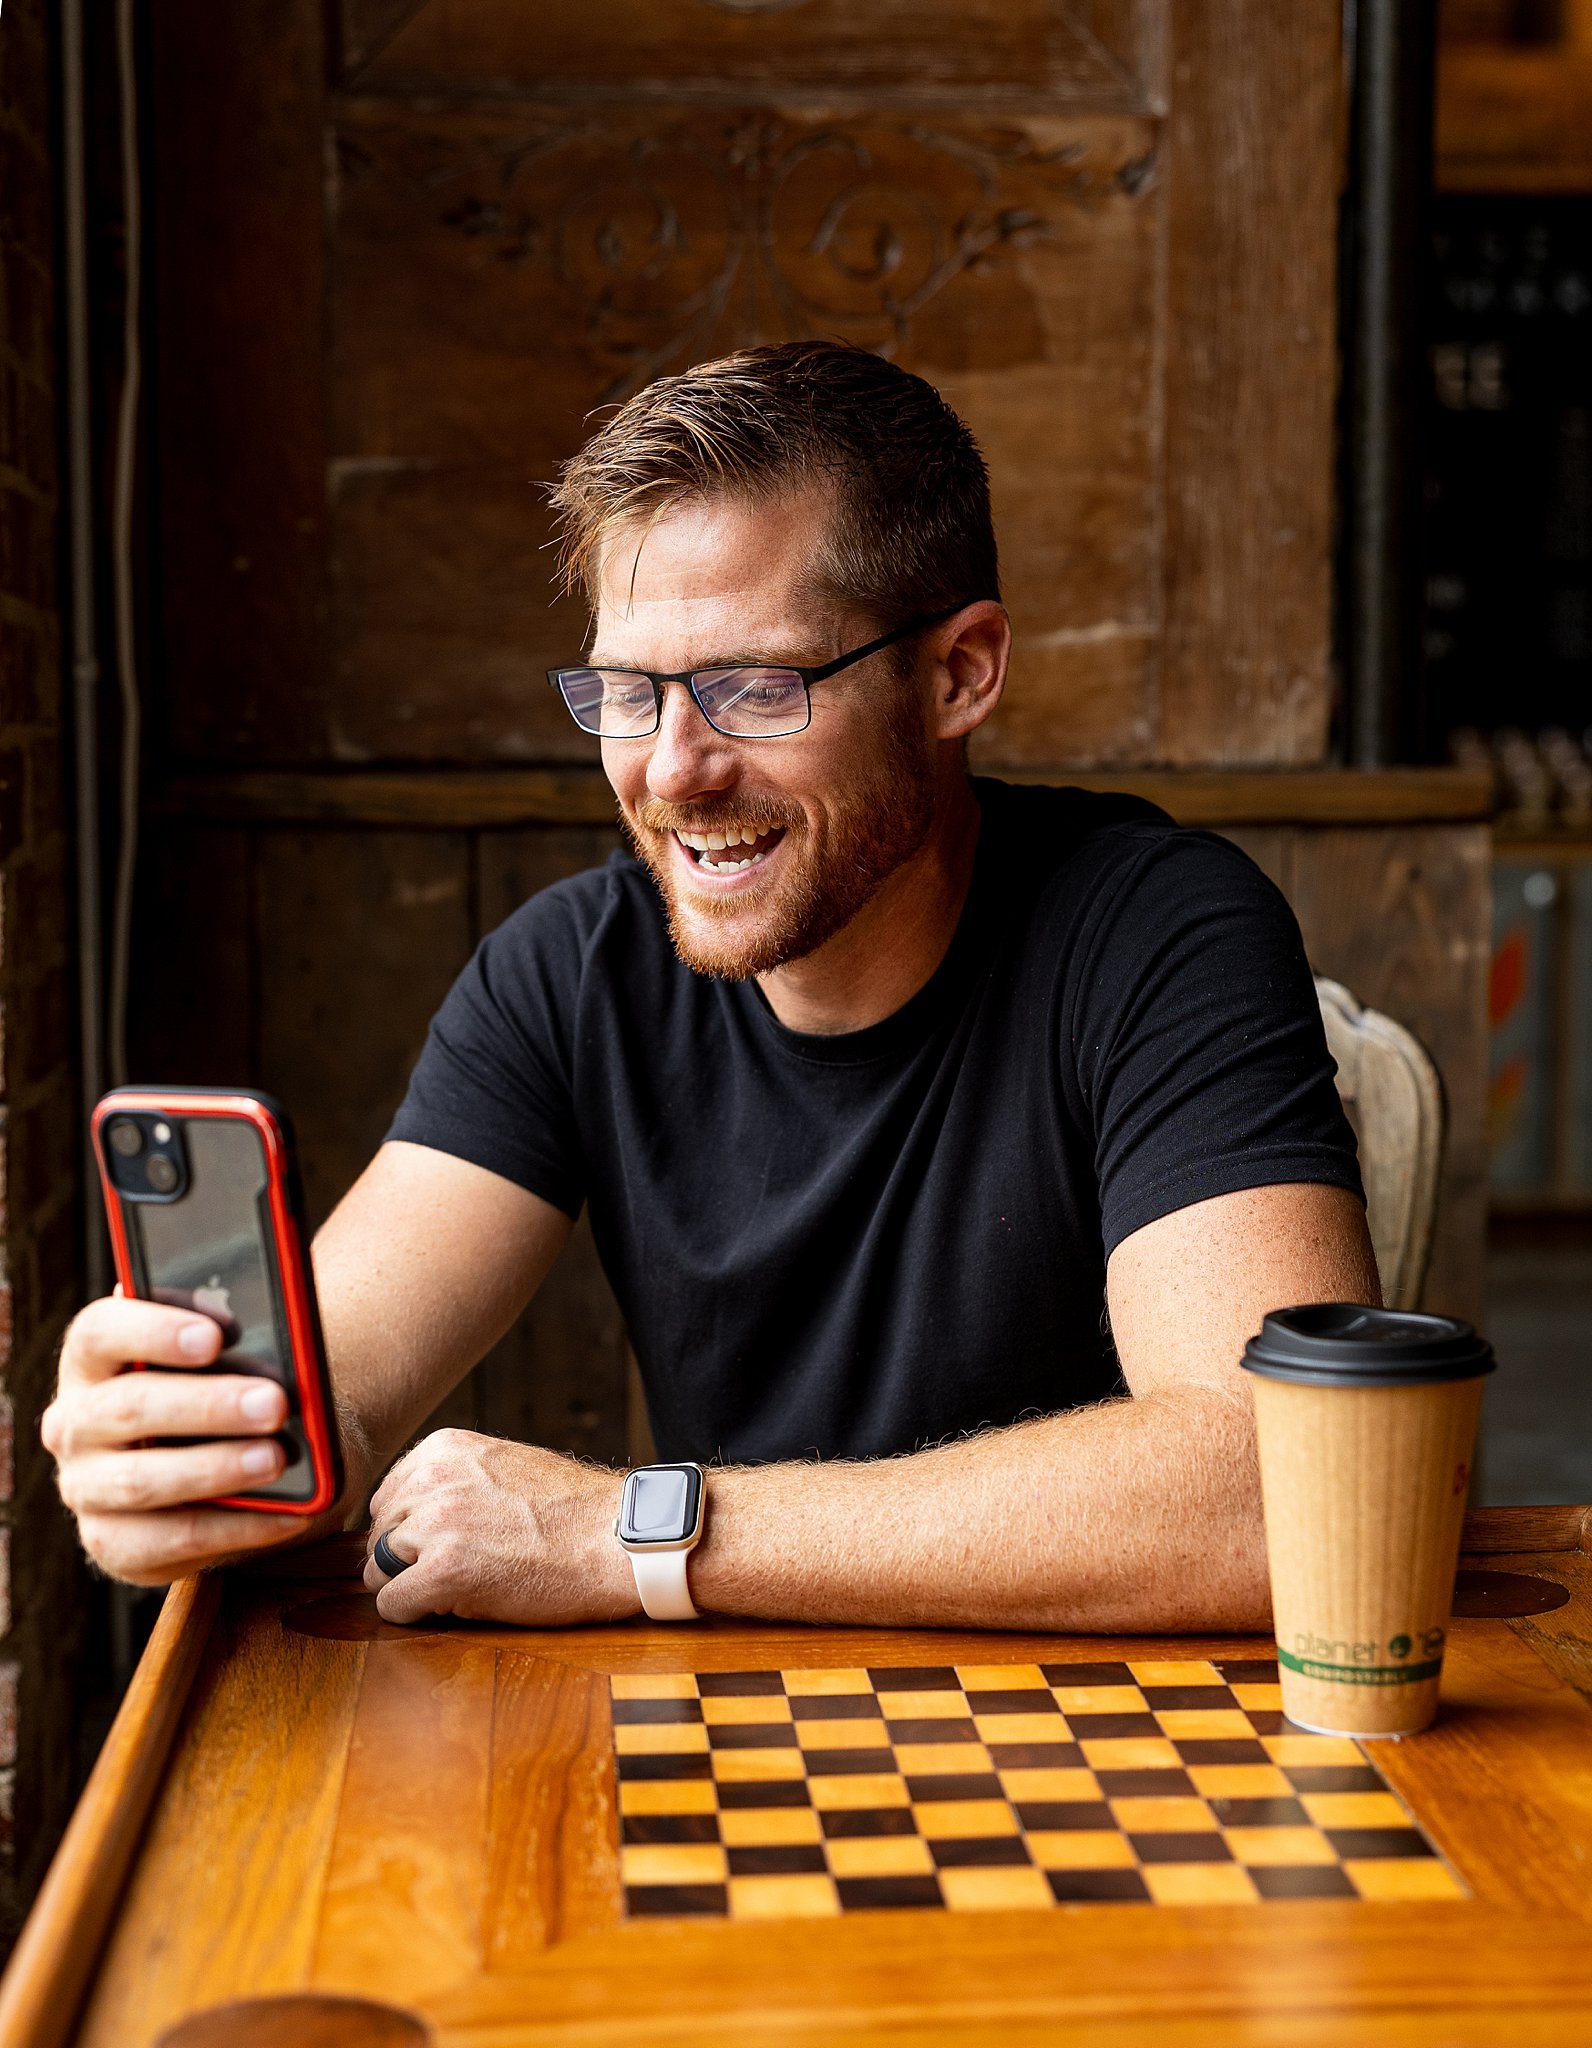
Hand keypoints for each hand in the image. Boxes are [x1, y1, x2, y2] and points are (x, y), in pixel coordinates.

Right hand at [43, 1294, 312, 1583]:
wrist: (197, 1476)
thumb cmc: (208, 1393)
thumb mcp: (213, 1359)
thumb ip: (230, 1339)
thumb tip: (273, 1337)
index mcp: (91, 1359)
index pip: (100, 1332)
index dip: (155, 1331)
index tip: (215, 1337)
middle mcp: (75, 1422)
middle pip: (130, 1406)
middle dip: (208, 1405)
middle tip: (274, 1403)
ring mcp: (85, 1487)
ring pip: (142, 1480)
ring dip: (216, 1469)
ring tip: (276, 1459)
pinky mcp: (112, 1543)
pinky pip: (172, 1538)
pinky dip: (236, 1527)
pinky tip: (287, 1515)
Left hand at [362, 1429, 639, 1625]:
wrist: (617, 1538)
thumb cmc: (573, 1511)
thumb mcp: (503, 1466)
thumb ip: (453, 1480)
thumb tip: (408, 1514)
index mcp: (443, 1448)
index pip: (387, 1497)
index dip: (412, 1529)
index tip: (448, 1542)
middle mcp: (430, 1479)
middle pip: (379, 1535)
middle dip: (407, 1558)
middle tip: (460, 1568)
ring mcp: (434, 1525)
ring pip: (378, 1571)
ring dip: (412, 1585)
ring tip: (465, 1586)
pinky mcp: (442, 1572)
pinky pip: (393, 1605)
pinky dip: (416, 1615)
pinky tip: (457, 1607)